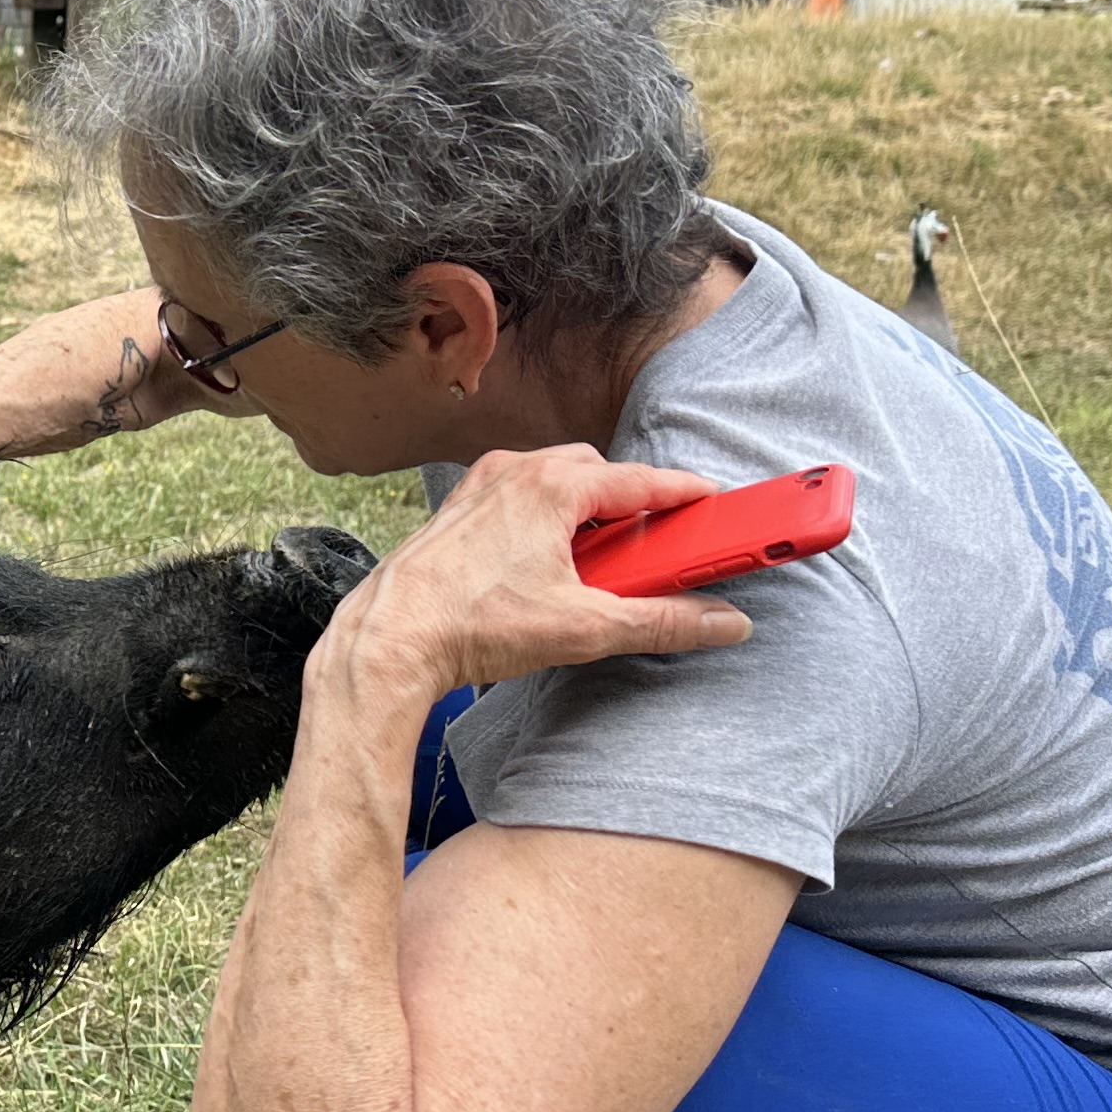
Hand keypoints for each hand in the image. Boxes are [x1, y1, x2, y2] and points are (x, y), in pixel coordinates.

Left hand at [316, 445, 751, 704]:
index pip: (641, 480)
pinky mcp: (456, 513)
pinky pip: (516, 498)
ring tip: (602, 559)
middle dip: (631, 502)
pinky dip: (544, 518)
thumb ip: (662, 622)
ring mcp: (480, 488)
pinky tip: (546, 564)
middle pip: (596, 473)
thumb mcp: (585, 628)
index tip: (714, 503)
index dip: (684, 493)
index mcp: (553, 486)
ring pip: (552, 482)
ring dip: (584, 510)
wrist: (390, 639)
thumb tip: (722, 622)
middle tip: (656, 542)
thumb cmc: (473, 623)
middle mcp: (515, 472)